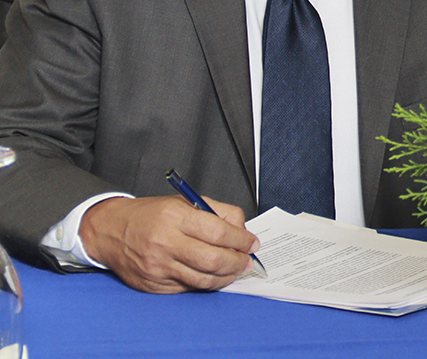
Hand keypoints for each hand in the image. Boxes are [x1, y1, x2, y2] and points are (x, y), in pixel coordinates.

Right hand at [79, 195, 260, 292]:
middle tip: (247, 261)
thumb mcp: (184, 202)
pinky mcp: (153, 284)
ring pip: (204, 279)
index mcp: (175, 217)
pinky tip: (212, 276)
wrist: (109, 231)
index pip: (219, 233)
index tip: (252, 244)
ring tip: (235, 270)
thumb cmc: (150, 215)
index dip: (242, 240)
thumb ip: (218, 212)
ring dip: (226, 277)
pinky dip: (205, 283)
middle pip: (214, 260)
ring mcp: (158, 267)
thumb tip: (243, 231)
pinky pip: (188, 288)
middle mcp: (165, 243)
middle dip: (238, 262)